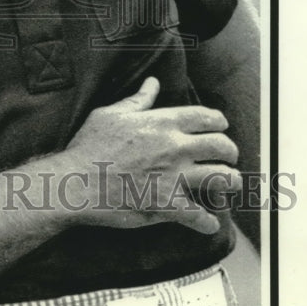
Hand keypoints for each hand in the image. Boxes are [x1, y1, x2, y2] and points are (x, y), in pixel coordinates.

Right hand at [62, 77, 239, 234]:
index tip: (221, 126)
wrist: (76, 182)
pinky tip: (207, 222)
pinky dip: (207, 222)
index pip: (205, 116)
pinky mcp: (168, 205)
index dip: (219, 121)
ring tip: (229, 184)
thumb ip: (138, 100)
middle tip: (228, 156)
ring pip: (221, 178)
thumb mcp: (111, 114)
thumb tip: (153, 83)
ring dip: (230, 182)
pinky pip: (200, 216)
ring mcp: (174, 177)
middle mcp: (174, 148)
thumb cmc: (89, 146)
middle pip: (221, 146)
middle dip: (230, 151)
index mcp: (161, 122)